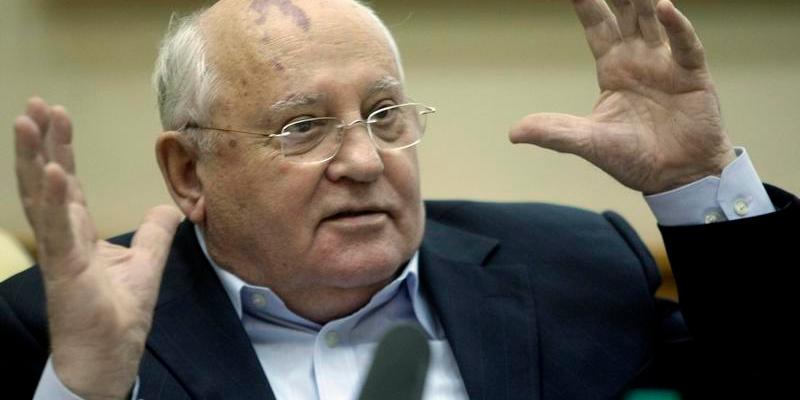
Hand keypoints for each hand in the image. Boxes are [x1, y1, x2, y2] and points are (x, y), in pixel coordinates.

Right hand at [14, 97, 182, 398]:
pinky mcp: (66, 270)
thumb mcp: (147, 264)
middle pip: (49, 180)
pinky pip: (60, 230)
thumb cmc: (118, 314)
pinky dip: (56, 200)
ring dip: (36, 158)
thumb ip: (155, 234)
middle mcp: (64, 236)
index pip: (70, 183)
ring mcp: (61, 251)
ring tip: (30, 121)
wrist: (109, 355)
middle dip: (42, 141)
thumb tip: (168, 207)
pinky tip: (53, 171)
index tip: (57, 114)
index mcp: (79, 234)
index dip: (62, 148)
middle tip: (37, 103)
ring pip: (43, 197)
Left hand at [509, 0, 735, 193]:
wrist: (678, 177)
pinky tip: (665, 7)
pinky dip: (677, 26)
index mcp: (613, 69)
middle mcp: (639, 59)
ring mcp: (667, 64)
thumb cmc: (635, 158)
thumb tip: (513, 132)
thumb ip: (556, 132)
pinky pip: (685, 45)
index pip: (596, 27)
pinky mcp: (693, 76)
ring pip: (653, 21)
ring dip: (644, 0)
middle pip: (626, 14)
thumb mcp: (589, 143)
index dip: (586, 4)